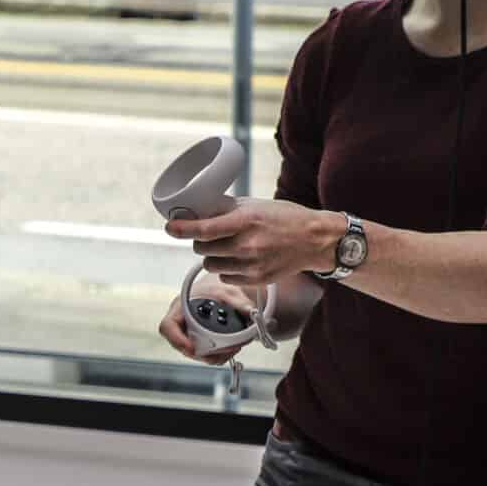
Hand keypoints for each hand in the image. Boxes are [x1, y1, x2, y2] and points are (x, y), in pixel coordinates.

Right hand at [157, 274, 258, 365]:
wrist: (219, 292)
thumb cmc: (216, 288)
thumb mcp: (228, 292)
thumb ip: (238, 302)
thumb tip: (249, 312)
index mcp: (180, 308)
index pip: (168, 327)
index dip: (177, 340)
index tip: (192, 348)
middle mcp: (181, 324)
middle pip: (184, 346)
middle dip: (205, 352)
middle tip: (225, 350)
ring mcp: (189, 335)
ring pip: (196, 353)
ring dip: (215, 355)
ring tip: (233, 348)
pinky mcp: (199, 343)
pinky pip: (205, 354)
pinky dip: (219, 354)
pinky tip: (232, 348)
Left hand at [167, 198, 343, 289]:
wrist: (316, 240)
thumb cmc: (285, 218)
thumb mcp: (255, 205)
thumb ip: (226, 209)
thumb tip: (196, 209)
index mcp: (246, 221)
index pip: (203, 229)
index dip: (182, 229)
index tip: (170, 227)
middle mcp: (247, 245)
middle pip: (202, 249)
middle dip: (200, 242)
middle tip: (208, 236)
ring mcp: (252, 265)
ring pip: (210, 265)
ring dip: (211, 257)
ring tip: (226, 248)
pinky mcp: (256, 280)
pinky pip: (225, 277)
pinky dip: (226, 269)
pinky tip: (238, 259)